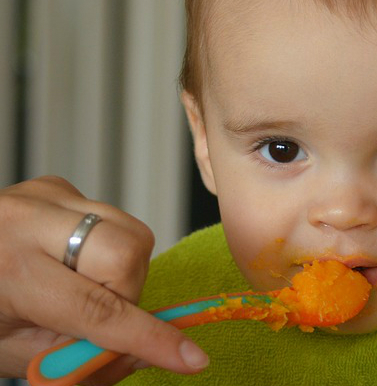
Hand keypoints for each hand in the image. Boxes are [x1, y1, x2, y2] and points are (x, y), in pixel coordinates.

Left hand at [0, 176, 208, 383]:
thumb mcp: (10, 353)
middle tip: (96, 314)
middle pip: (128, 251)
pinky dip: (106, 251)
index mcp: (11, 269)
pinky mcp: (59, 186)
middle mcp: (32, 219)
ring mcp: (48, 194)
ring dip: (120, 272)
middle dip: (127, 292)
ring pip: (132, 232)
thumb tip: (141, 354)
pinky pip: (113, 220)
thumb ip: (78, 357)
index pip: (98, 310)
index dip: (149, 338)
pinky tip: (70, 260)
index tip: (191, 357)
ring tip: (80, 285)